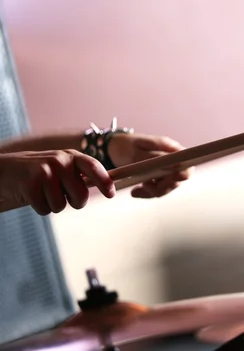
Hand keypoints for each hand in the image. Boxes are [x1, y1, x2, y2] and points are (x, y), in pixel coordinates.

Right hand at [0, 150, 115, 214]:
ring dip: (52, 205)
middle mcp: (60, 161)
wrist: (3, 169)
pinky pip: (44, 209)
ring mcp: (45, 172)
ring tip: (42, 192)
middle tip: (62, 196)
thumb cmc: (37, 172)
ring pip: (61, 206)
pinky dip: (39, 207)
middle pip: (81, 196)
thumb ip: (79, 174)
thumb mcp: (60, 166)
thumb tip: (106, 187)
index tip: (111, 194)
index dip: (105, 182)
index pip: (94, 167)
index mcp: (71, 156)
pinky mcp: (30, 184)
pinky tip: (31, 195)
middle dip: (74, 202)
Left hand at [107, 133, 191, 197]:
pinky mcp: (158, 179)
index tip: (169, 180)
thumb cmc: (127, 145)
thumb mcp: (137, 150)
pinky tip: (135, 192)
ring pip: (166, 188)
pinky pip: (157, 190)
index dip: (183, 174)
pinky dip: (146, 193)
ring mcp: (166, 171)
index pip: (187, 164)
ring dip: (151, 191)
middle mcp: (172, 161)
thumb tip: (175, 163)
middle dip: (161, 186)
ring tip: (135, 190)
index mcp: (171, 149)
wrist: (115, 148)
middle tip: (144, 185)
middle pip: (177, 180)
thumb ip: (156, 157)